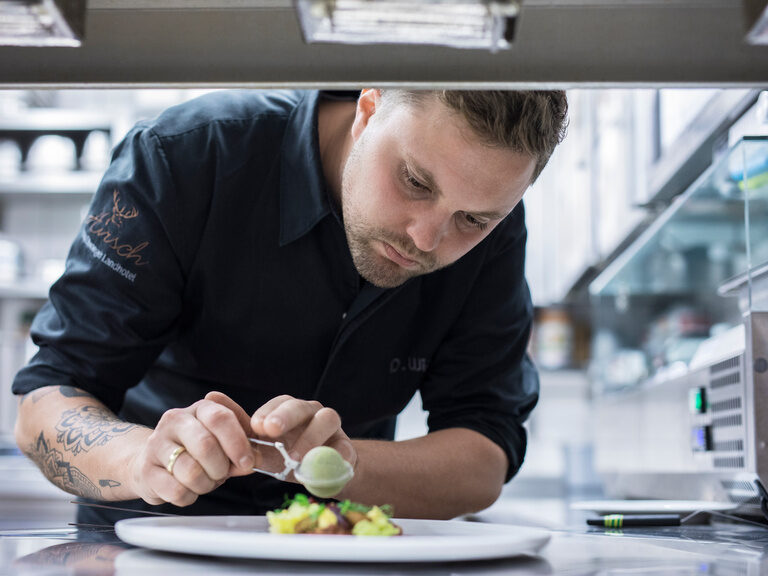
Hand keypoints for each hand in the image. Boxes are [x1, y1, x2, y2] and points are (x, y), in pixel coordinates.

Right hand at [129, 392, 254, 506]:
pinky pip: (176, 491)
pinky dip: (190, 496)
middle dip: (221, 467)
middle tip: (222, 474)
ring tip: (204, 481)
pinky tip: (189, 489)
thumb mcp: (223, 443)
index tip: (247, 462)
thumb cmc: (197, 451)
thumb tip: (252, 461)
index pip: (220, 418)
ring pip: (191, 471)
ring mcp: (156, 444)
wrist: (154, 462)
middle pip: (205, 445)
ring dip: (206, 484)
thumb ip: (241, 448)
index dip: (237, 443)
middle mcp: (175, 420)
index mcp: (200, 409)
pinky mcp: (146, 470)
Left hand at [250, 395, 355, 481]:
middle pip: (300, 406)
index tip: (256, 426)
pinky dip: (335, 458)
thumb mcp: (271, 456)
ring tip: (293, 457)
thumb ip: (257, 455)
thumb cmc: (291, 458)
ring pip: (326, 419)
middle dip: (285, 416)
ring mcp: (332, 427)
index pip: (280, 402)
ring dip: (310, 437)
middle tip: (271, 429)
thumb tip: (243, 457)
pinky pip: (344, 449)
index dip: (267, 411)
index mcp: (291, 411)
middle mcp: (312, 412)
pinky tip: (324, 468)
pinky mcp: (347, 446)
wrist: (322, 473)